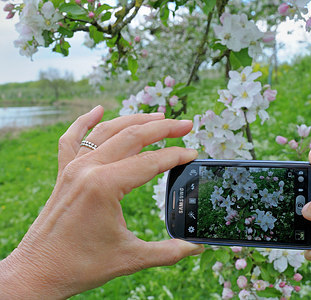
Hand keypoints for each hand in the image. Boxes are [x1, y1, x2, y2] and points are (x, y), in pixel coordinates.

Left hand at [0, 106, 203, 298]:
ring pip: (107, 131)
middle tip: (185, 125)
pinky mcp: (64, 173)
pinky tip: (98, 110)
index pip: (150, 162)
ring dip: (134, 120)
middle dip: (163, 128)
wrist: (38, 272)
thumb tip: (197, 247)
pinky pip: (73, 138)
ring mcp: (73, 168)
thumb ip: (169, 251)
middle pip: (132, 136)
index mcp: (104, 186)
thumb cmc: (81, 265)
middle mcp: (88, 169)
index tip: (193, 154)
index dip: (176, 156)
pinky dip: (85, 122)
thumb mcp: (131, 258)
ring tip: (158, 116)